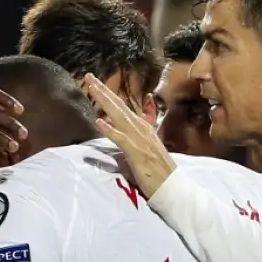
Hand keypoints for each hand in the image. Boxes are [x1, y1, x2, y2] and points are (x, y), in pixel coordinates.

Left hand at [82, 73, 177, 197]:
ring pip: (119, 116)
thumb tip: (143, 114)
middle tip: (89, 76)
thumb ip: (145, 127)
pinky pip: (121, 138)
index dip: (109, 94)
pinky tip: (99, 122)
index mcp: (143, 126)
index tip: (96, 82)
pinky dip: (110, 130)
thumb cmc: (159, 169)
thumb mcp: (150, 144)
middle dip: (103, 90)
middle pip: (119, 106)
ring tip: (92, 89)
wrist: (172, 184)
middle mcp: (141, 128)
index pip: (122, 106)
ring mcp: (139, 138)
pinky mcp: (136, 152)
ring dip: (105, 102)